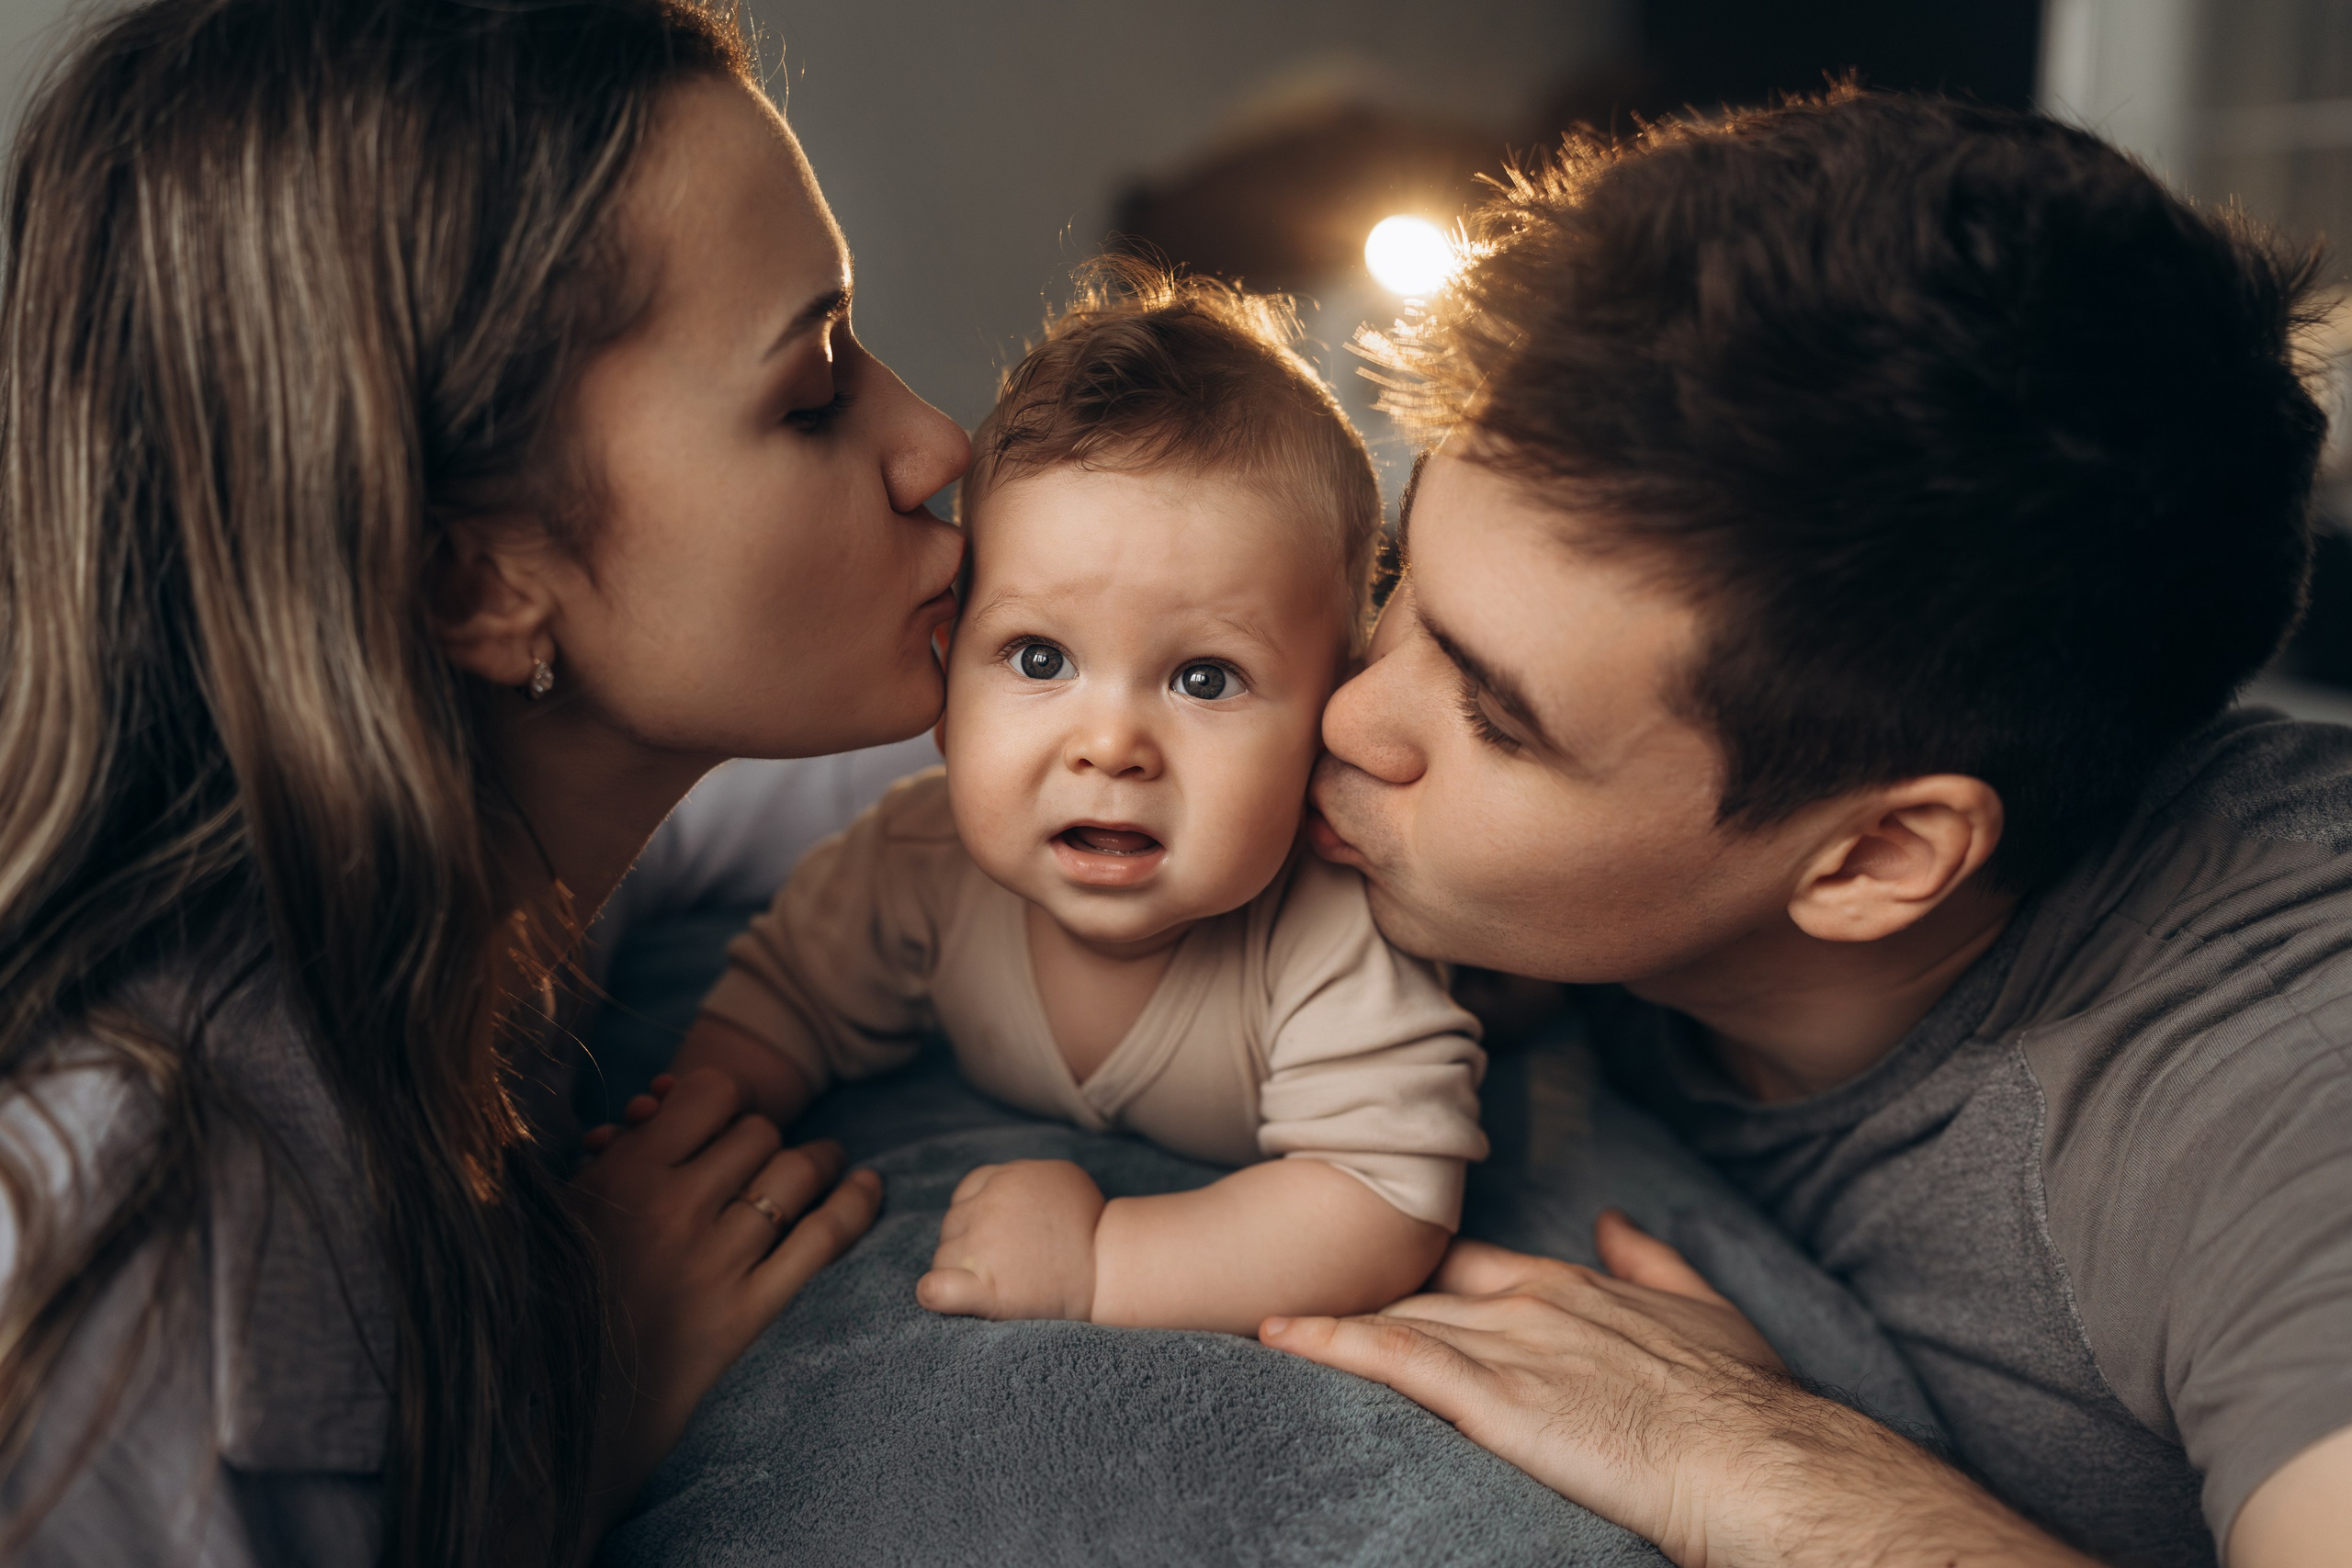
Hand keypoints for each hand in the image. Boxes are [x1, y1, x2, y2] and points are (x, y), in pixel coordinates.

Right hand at [570, 1066, 880, 1526]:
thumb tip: (654, 1103)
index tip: (723, 1118)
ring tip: (827, 1161)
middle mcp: (676, 1208)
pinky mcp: (748, 1310)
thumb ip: (610, 1153)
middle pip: (760, 1133)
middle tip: (764, 1152)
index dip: (726, 1100)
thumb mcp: (561, 1212)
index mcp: (626, 1175)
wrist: (568, 1409)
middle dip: (764, 1138)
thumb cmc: (558, 1300)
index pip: (714, 1093)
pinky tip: (869, 1185)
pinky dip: (855, 1206)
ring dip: (817, 1161)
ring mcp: (718, 1260)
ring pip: (797, 1175)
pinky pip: (822, 1239)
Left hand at [916, 1158, 1103, 1320]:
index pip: (967, 1193)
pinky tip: (939, 1296)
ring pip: (944, 1257)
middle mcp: (990, 1206)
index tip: (1001, 1237)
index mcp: (1007, 1177)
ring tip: (1004, 1284)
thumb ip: (1022, 1177)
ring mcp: (983, 1246)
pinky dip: (934, 1292)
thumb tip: (998, 1188)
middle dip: (971, 1245)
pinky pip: (938, 1287)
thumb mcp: (1062, 1178)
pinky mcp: (985, 1289)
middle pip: (953, 1226)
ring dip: (962, 1271)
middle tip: (1010, 1266)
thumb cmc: (1091, 1228)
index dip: (978, 1216)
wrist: (1113, 1269)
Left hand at [1262, 1212, 2086, 1567]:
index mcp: (1570, 1286)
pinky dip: (1329, 1343)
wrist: (1762, 1457)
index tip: (1364, 1265)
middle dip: (1351, 1289)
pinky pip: (1393, 1358)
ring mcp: (1507, 1344)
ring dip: (1323, 1313)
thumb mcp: (1707, 1312)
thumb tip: (1610, 1218)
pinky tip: (1277, 1337)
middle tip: (1280, 1284)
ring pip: (1392, 1315)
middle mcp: (1527, 1302)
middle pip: (1415, 1286)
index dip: (1412, 1266)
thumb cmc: (1746, 1404)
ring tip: (1249, 1311)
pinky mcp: (1494, 1395)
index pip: (1467, 1261)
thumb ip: (1652, 1261)